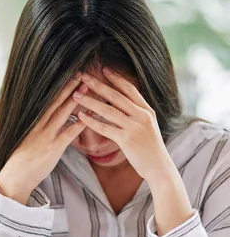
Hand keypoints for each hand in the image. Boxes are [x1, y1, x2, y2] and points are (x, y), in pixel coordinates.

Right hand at [0, 76, 86, 204]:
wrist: (16, 178)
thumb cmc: (22, 162)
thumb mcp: (27, 141)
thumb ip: (38, 131)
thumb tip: (47, 124)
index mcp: (33, 124)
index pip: (48, 102)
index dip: (59, 89)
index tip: (68, 77)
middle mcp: (39, 127)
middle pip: (56, 103)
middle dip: (69, 88)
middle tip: (80, 74)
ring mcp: (47, 137)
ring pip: (62, 113)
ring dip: (76, 99)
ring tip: (87, 88)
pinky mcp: (53, 148)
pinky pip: (68, 133)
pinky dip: (78, 124)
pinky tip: (87, 116)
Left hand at [73, 69, 174, 183]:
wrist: (159, 167)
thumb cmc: (151, 149)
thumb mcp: (148, 127)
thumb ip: (137, 115)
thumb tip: (124, 105)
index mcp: (147, 110)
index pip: (130, 89)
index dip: (116, 78)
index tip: (103, 69)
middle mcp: (141, 116)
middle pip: (116, 96)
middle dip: (98, 84)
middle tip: (83, 75)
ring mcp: (134, 127)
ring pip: (108, 110)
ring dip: (90, 101)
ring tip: (76, 95)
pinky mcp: (127, 140)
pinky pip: (106, 128)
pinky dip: (92, 122)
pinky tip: (81, 116)